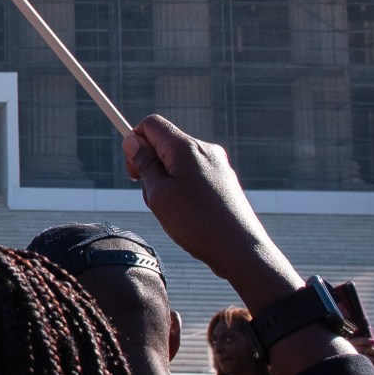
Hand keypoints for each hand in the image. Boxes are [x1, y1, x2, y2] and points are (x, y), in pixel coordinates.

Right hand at [123, 114, 302, 311]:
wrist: (241, 250)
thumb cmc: (198, 223)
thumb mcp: (159, 194)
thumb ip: (144, 164)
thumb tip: (132, 141)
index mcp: (186, 147)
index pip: (151, 124)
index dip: (135, 143)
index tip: (135, 174)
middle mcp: (205, 149)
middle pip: (164, 145)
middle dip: (151, 168)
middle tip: (155, 199)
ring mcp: (218, 165)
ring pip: (178, 163)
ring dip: (166, 183)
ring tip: (174, 212)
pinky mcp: (225, 181)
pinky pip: (194, 177)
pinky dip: (183, 191)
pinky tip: (190, 217)